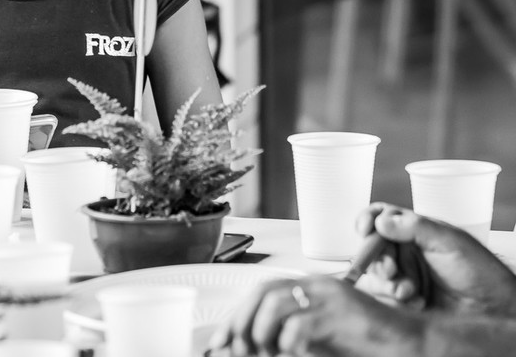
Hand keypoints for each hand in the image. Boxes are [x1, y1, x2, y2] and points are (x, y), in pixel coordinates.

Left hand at [209, 276, 424, 356]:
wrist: (415, 344)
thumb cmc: (370, 344)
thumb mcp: (322, 339)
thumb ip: (292, 338)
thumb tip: (254, 348)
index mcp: (313, 287)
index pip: (263, 290)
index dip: (237, 314)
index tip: (221, 340)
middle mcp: (320, 286)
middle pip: (264, 293)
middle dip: (241, 322)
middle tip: (233, 349)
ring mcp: (332, 297)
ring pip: (275, 306)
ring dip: (261, 334)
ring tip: (264, 354)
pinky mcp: (343, 314)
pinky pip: (300, 327)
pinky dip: (288, 346)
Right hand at [354, 203, 515, 315]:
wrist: (494, 309)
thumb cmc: (480, 272)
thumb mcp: (449, 242)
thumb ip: (414, 227)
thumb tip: (381, 220)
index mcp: (413, 232)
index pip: (380, 218)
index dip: (367, 221)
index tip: (364, 230)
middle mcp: (404, 252)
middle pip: (372, 249)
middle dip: (378, 260)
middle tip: (391, 271)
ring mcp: (402, 276)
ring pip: (374, 275)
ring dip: (388, 284)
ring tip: (409, 292)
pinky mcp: (402, 300)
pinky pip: (381, 298)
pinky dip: (393, 301)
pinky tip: (416, 303)